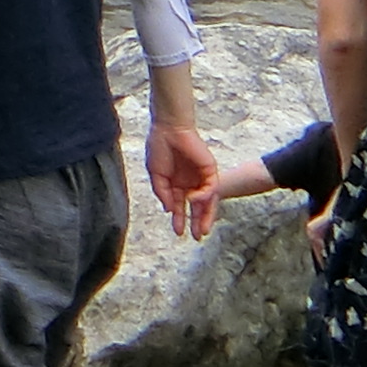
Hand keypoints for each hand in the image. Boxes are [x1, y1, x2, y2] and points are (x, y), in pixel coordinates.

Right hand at [150, 117, 222, 238]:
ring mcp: (200, 178)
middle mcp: (190, 183)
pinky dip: (203, 197)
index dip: (179, 219)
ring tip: (202, 230)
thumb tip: (169, 209)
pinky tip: (193, 199)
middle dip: (196, 222)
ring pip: (207, 202)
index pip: (181, 205)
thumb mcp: (156, 174)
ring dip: (205, 216)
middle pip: (197, 207)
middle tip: (196, 237)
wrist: (168, 129)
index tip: (178, 232)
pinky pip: (210, 189)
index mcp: (176, 183)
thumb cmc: (159, 147)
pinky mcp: (210, 171)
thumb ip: (163, 193)